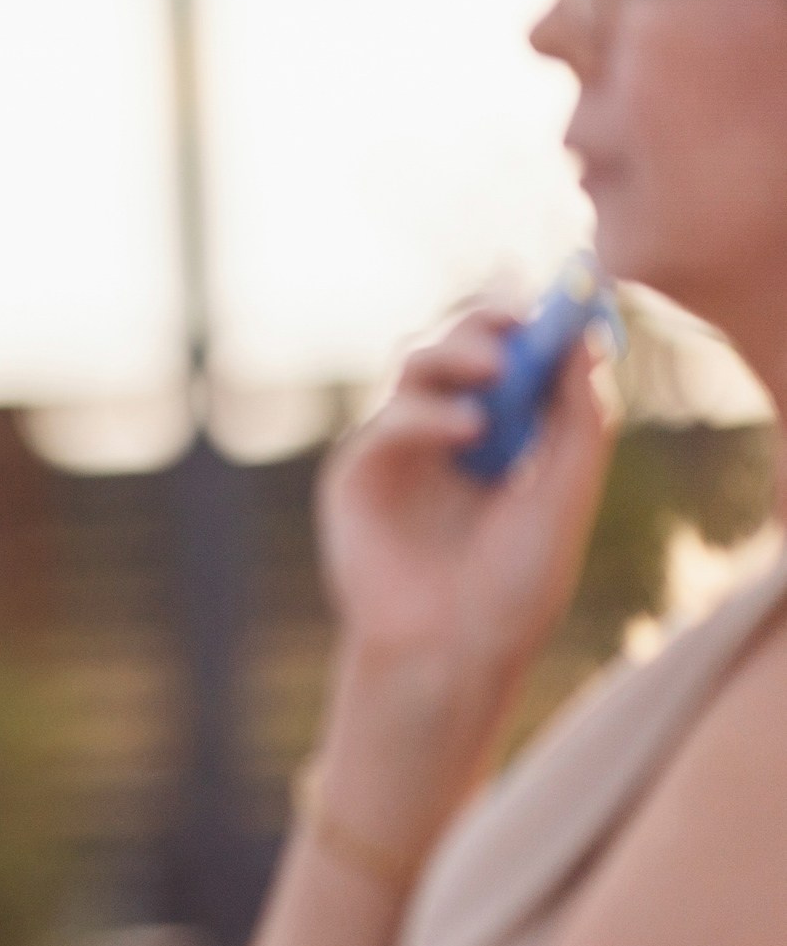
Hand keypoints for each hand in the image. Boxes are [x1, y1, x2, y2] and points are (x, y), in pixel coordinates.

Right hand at [313, 307, 616, 845]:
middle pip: (454, 344)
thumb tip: (589, 338)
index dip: (525, 319)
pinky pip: (386, 421)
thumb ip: (578, 419)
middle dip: (484, 320)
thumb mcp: (565, 494)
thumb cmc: (512, 588)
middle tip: (517, 314)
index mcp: (498, 435)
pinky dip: (426, 415)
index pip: (507, 353)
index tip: (557, 294)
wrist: (452, 651)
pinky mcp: (355, 475)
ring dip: (456, 353)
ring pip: (413, 366)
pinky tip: (467, 430)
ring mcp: (395, 451)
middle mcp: (443, 433)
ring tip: (496, 369)